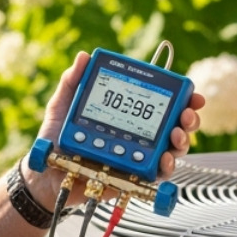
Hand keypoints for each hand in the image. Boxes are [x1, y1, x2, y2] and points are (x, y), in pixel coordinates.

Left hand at [24, 50, 207, 208]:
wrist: (44, 172)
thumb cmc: (55, 139)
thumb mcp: (62, 105)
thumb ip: (73, 81)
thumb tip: (83, 57)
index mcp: (126, 116)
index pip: (160, 105)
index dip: (182, 99)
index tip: (192, 94)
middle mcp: (137, 136)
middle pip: (174, 128)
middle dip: (188, 120)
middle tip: (186, 116)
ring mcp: (136, 158)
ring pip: (171, 152)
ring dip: (181, 143)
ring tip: (176, 136)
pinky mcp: (130, 178)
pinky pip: (155, 176)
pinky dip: (164, 168)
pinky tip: (163, 160)